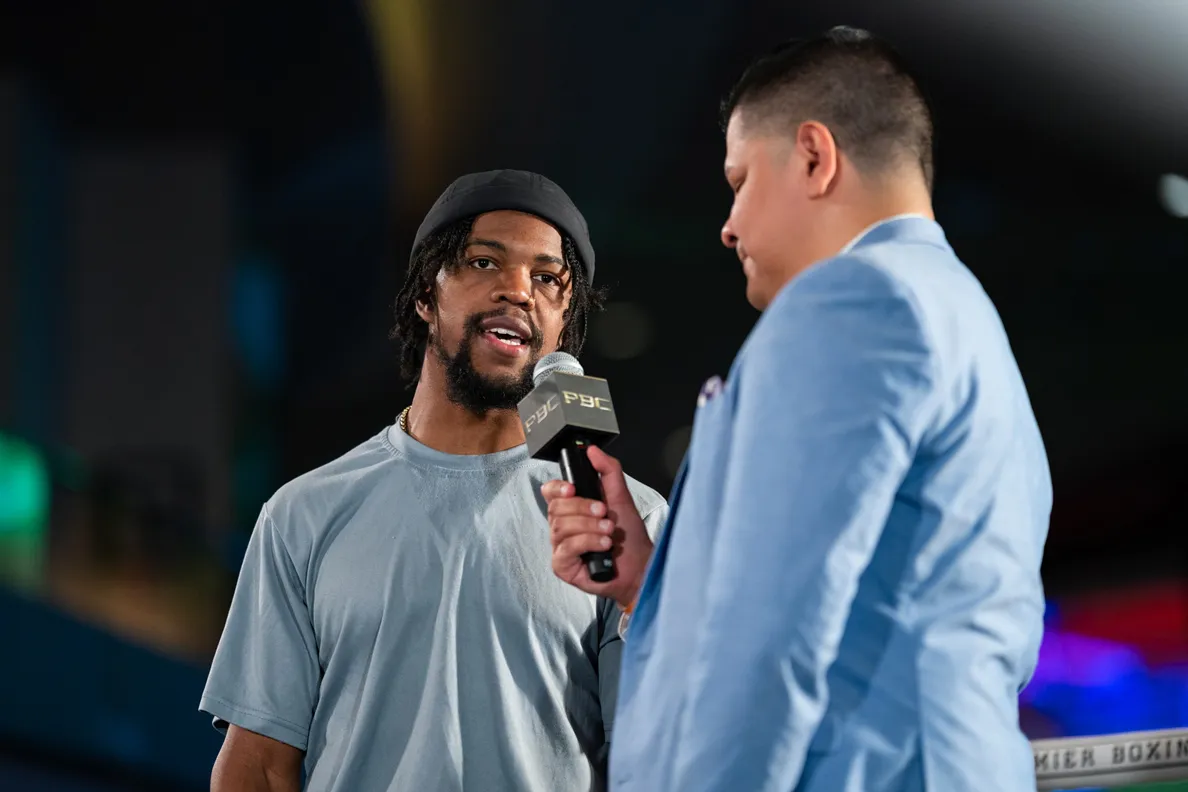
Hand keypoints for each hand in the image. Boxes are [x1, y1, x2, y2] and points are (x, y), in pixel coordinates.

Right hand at [541, 445, 652, 607]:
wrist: (640, 566)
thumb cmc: (629, 537)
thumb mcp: (621, 497)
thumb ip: (608, 471)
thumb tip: (592, 450)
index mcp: (572, 508)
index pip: (550, 492)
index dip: (557, 488)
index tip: (573, 489)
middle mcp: (562, 526)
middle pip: (556, 508)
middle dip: (583, 508)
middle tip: (604, 513)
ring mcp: (560, 546)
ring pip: (562, 527)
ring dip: (589, 526)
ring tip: (608, 532)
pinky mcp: (562, 565)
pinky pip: (567, 547)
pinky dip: (588, 542)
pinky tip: (603, 545)